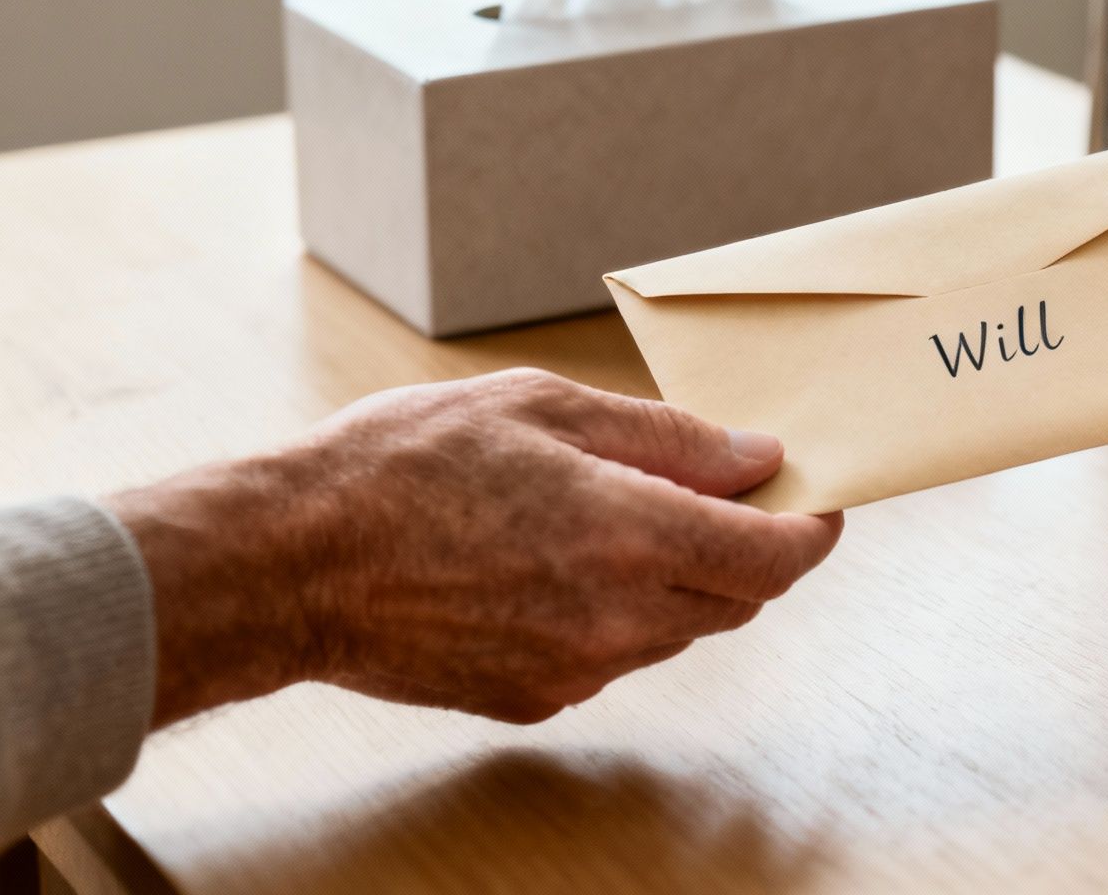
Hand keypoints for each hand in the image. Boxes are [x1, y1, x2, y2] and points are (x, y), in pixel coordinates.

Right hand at [109, 368, 841, 725]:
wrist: (287, 564)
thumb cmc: (400, 466)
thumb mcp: (542, 408)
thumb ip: (667, 438)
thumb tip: (756, 458)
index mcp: (630, 534)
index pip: (774, 556)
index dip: (813, 529)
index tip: (820, 503)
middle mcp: (618, 618)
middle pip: (737, 598)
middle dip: (750, 548)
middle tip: (725, 492)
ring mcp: (577, 670)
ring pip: (678, 629)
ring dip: (681, 578)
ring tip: (617, 516)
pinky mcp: (536, 699)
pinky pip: (614, 656)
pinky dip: (619, 612)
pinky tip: (558, 565)